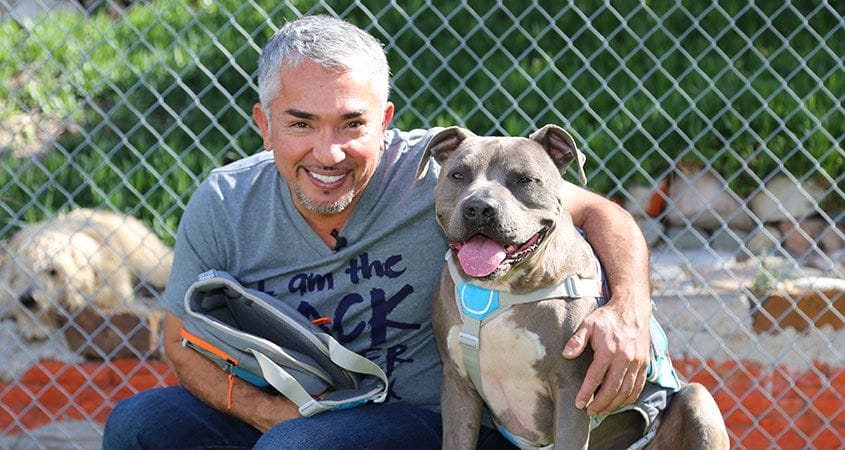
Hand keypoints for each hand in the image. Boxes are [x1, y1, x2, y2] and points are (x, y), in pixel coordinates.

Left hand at [562, 301, 649, 415]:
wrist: (632, 309)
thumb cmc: (607, 317)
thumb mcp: (588, 324)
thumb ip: (577, 340)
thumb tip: (566, 355)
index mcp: (609, 350)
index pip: (596, 378)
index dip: (587, 393)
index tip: (579, 404)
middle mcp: (625, 359)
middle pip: (612, 389)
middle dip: (600, 404)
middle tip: (590, 412)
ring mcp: (637, 362)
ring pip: (626, 391)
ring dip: (614, 404)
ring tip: (602, 410)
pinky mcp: (645, 364)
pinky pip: (638, 386)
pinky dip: (629, 398)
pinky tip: (620, 402)